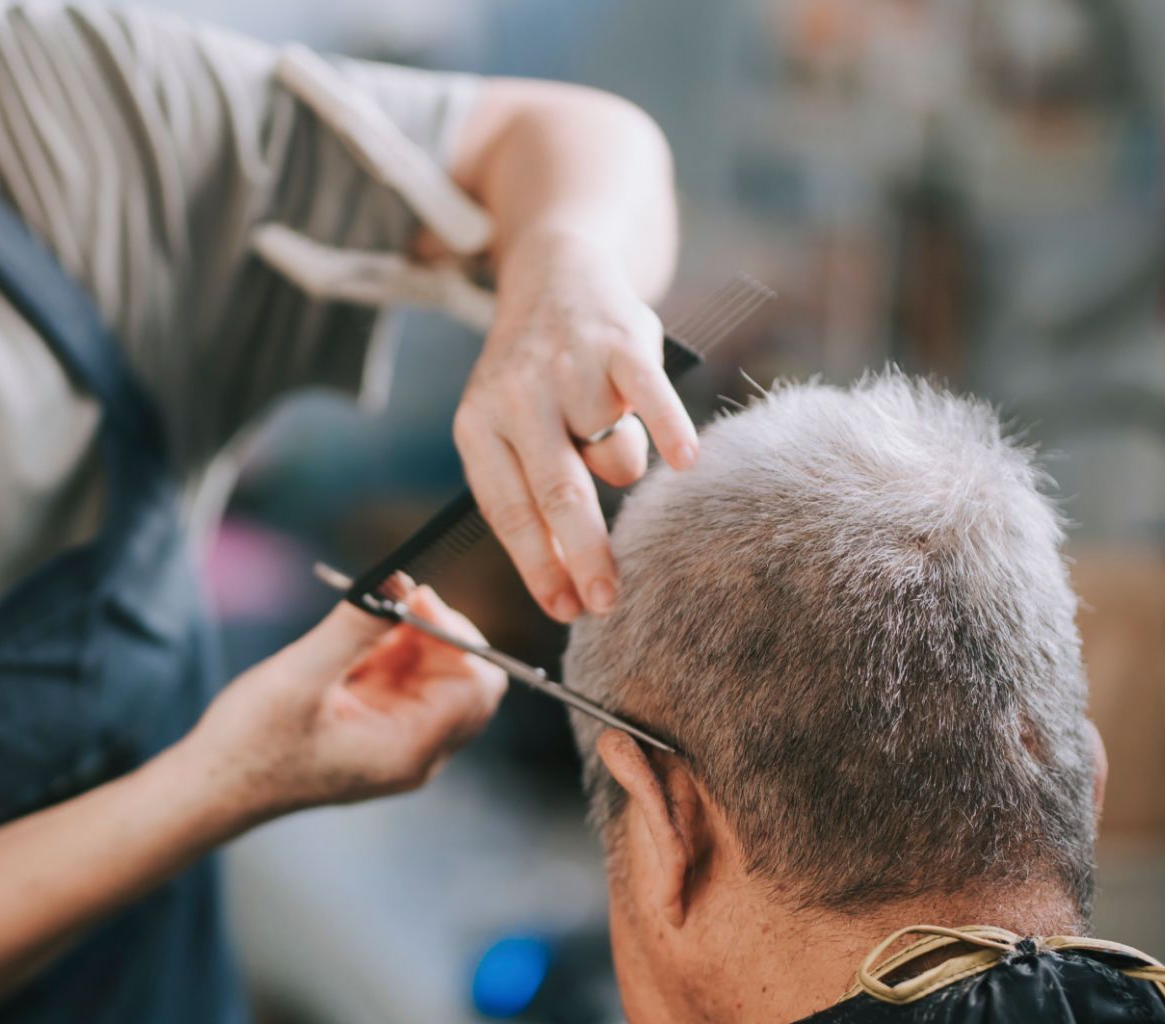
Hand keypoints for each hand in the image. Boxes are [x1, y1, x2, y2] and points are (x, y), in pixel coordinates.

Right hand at [183, 586, 507, 823]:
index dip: (455, 633)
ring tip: (363, 621)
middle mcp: (416, 752)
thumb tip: (396, 579)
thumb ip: (352, 629)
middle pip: (467, 679)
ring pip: (439, 676)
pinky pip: (407, 681)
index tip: (413, 596)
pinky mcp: (377, 730)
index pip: (476, 685)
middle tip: (393, 597)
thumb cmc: (250, 745)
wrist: (213, 787)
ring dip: (412, 638)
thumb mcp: (298, 678)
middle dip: (438, 632)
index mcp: (409, 750)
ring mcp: (398, 742)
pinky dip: (392, 651)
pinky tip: (353, 643)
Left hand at [452, 227, 698, 622]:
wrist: (554, 273)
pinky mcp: (621, 342)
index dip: (539, 566)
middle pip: (556, 493)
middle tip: (607, 602)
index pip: (508, 511)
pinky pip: (651, 399)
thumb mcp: (505, 428)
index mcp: (478, 427)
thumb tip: (566, 575)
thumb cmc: (535, 377)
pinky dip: (669, 431)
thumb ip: (528, 492)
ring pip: (611, 452)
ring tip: (613, 435)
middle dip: (585, 556)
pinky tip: (686, 461)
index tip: (565, 610)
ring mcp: (570, 368)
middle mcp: (518, 397)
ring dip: (622, 466)